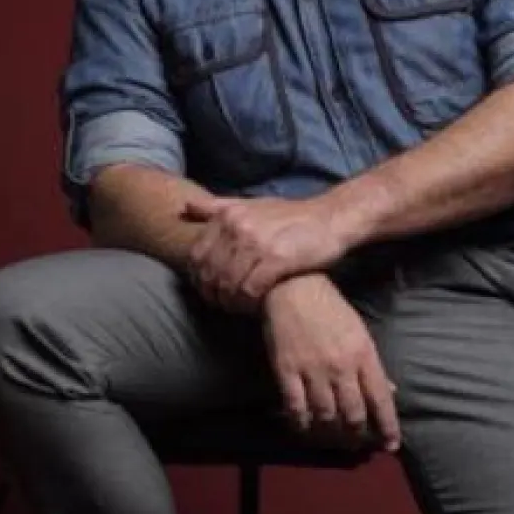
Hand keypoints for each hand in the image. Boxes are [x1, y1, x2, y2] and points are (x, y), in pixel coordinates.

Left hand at [182, 192, 348, 308]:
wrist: (330, 219)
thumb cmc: (289, 216)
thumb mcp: (251, 205)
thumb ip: (217, 207)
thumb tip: (184, 207)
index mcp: (229, 215)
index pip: (198, 256)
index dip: (199, 280)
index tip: (209, 291)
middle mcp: (239, 227)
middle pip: (211, 273)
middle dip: (213, 295)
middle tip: (223, 305)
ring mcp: (258, 244)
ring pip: (228, 284)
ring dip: (231, 303)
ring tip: (238, 308)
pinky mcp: (277, 260)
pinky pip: (251, 290)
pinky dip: (249, 303)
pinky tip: (255, 306)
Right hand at [261, 275, 400, 452]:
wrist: (292, 287)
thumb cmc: (331, 309)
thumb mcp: (360, 333)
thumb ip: (373, 365)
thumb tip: (390, 391)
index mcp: (363, 355)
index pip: (381, 399)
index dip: (388, 426)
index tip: (392, 444)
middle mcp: (340, 367)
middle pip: (353, 414)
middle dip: (358, 436)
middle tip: (357, 444)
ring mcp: (312, 370)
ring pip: (325, 416)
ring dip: (330, 434)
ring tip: (333, 439)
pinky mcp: (286, 371)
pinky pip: (296, 408)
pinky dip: (301, 423)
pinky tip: (305, 428)